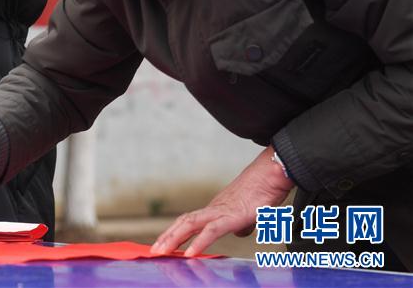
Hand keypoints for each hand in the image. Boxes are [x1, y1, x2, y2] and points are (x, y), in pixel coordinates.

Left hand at [150, 146, 294, 256]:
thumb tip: (238, 232)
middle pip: (184, 222)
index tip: (164, 244)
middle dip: (168, 237)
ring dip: (174, 239)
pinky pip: (212, 231)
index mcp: (216, 209)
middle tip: (154, 251)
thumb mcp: (250, 213)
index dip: (175, 232)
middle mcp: (214, 208)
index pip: (189, 221)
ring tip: (162, 252)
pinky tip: (191, 253)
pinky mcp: (232, 215)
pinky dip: (199, 242)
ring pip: (191, 224)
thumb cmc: (264, 191)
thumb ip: (241, 224)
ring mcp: (221, 211)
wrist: (272, 174)